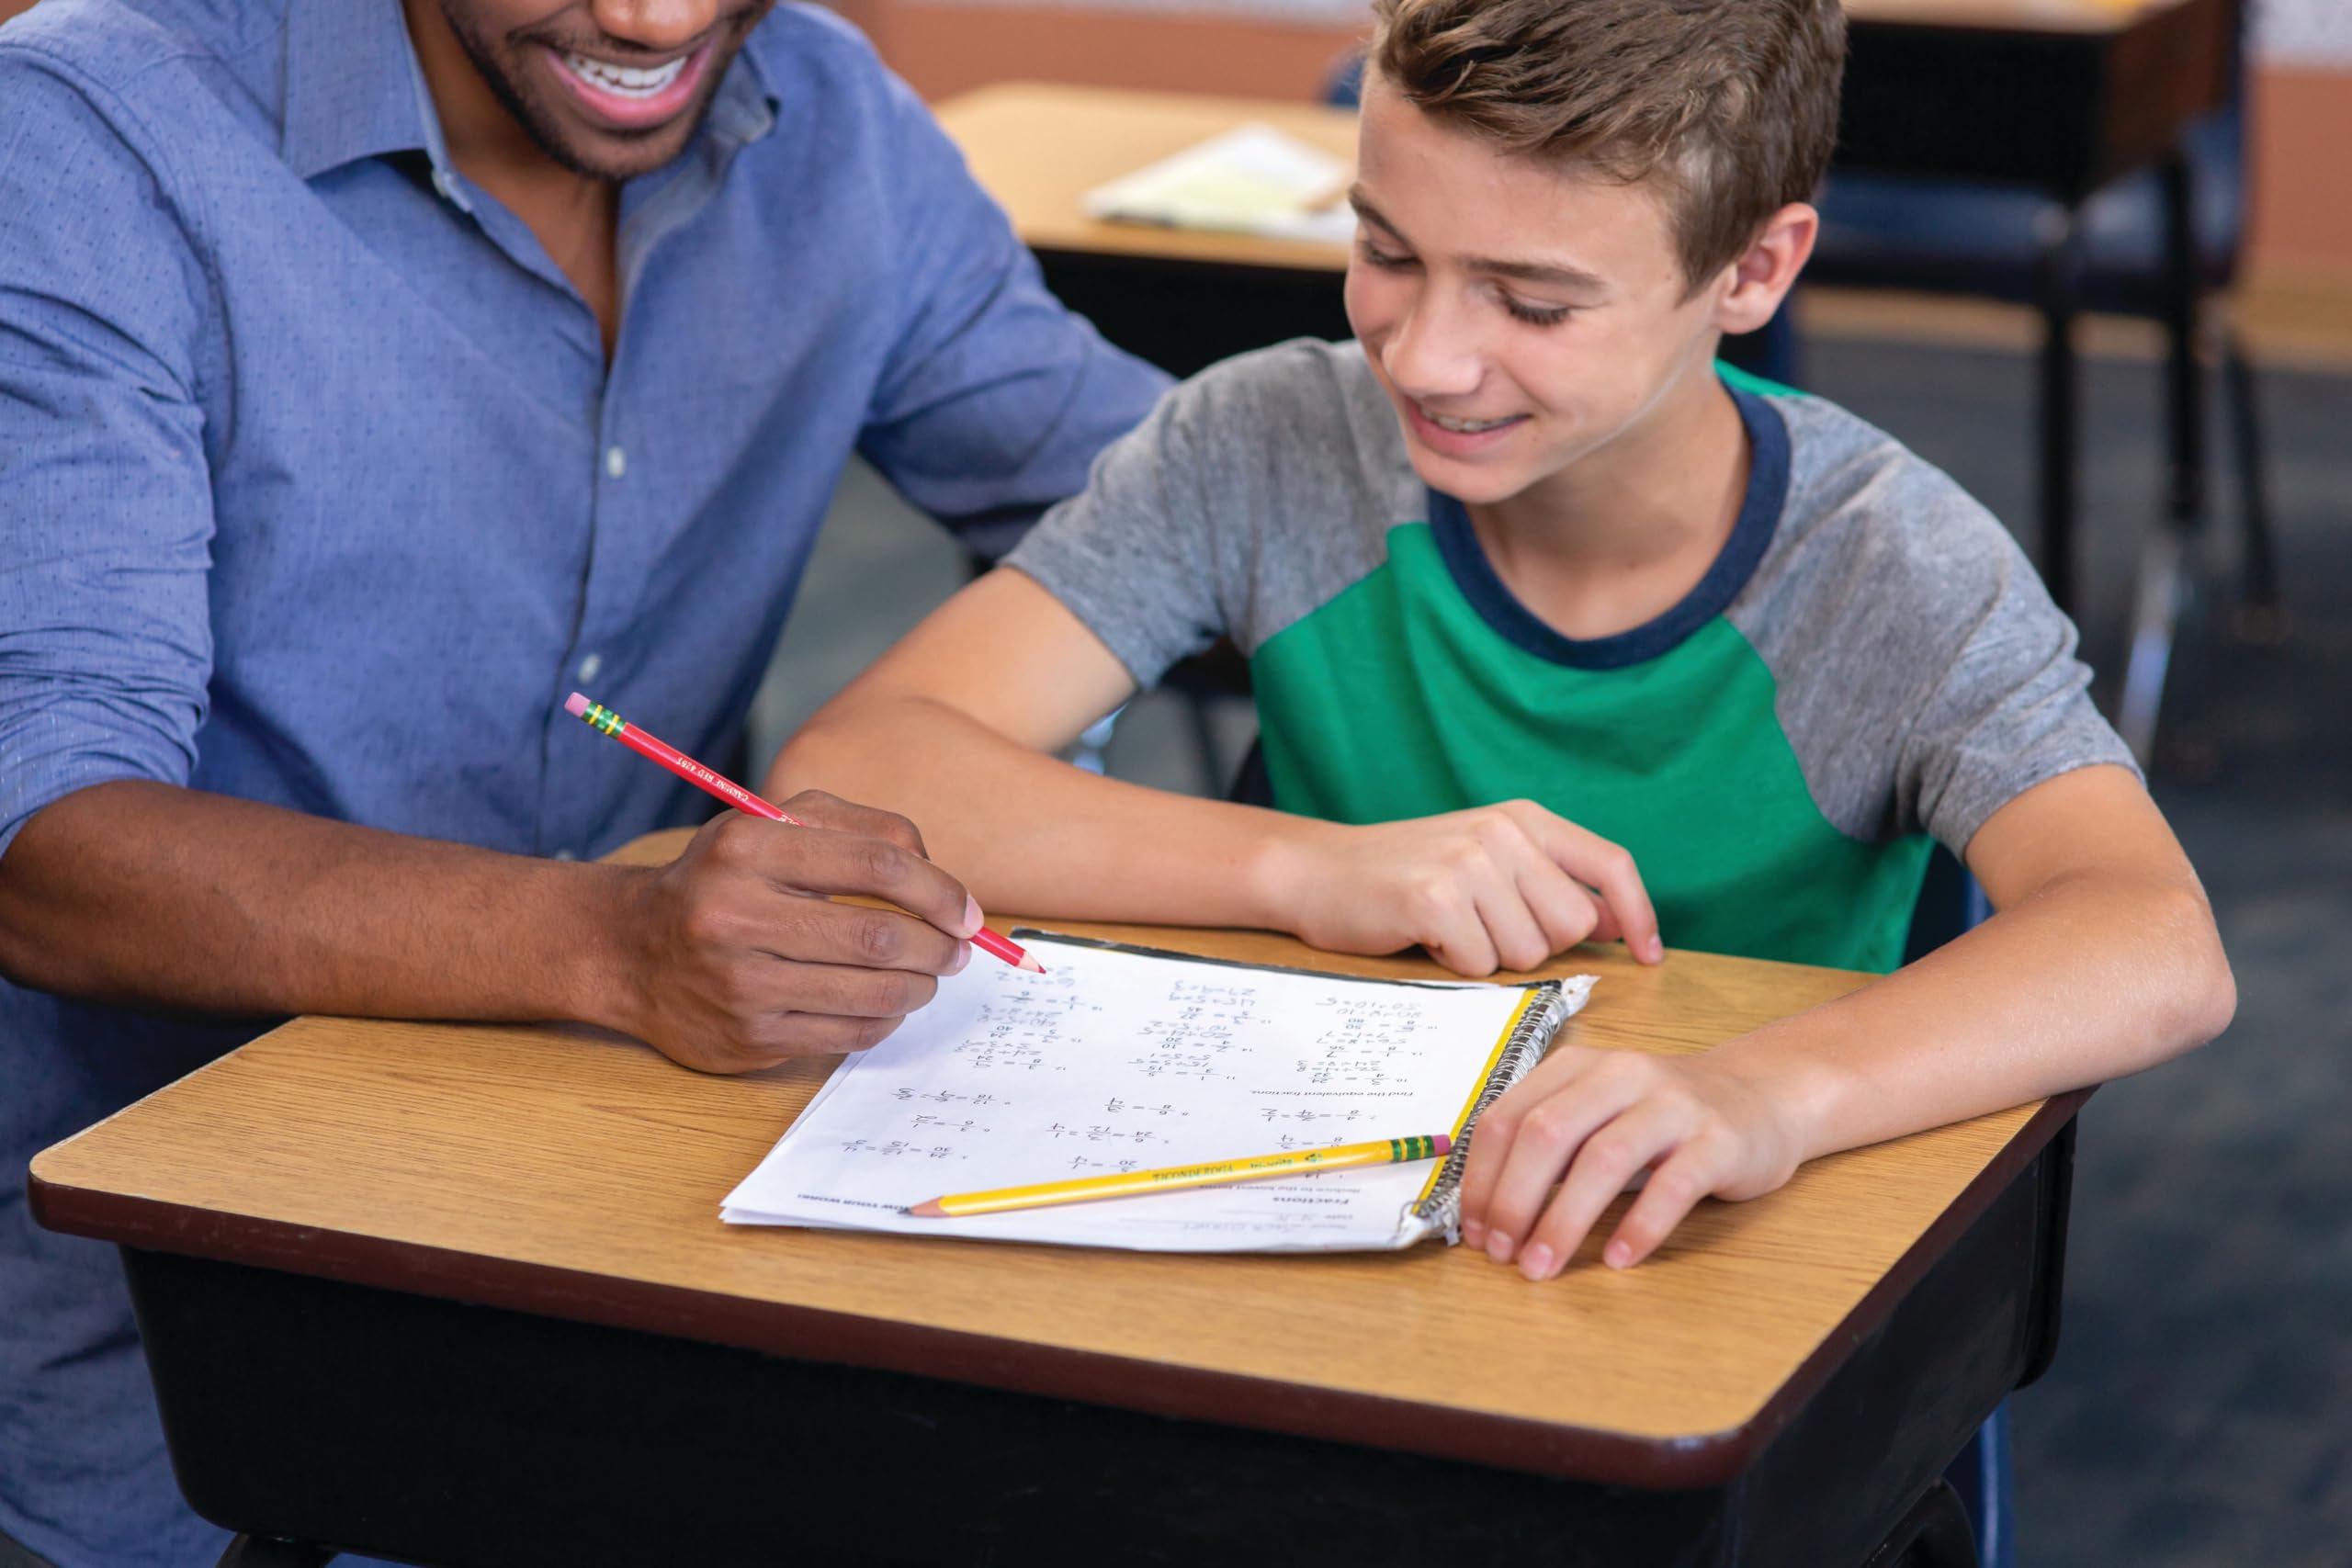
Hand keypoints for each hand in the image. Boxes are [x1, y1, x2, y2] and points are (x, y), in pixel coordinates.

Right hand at [600, 791, 981, 1073]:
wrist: (630, 950)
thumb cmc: (724, 881)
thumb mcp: (774, 827)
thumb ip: (859, 828)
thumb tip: (938, 873)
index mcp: (749, 849)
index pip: (876, 864)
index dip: (939, 891)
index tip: (967, 912)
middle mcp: (736, 915)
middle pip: (879, 937)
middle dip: (938, 947)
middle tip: (957, 950)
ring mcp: (740, 984)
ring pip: (871, 993)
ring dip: (920, 987)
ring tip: (927, 976)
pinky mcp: (748, 1037)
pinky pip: (848, 1034)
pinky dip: (885, 1019)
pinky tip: (885, 1003)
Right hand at [1261, 801, 1663, 975]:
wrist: (1317, 872)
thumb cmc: (1405, 876)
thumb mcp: (1486, 861)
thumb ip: (1547, 884)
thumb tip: (1612, 923)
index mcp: (1524, 818)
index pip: (1610, 864)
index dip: (1639, 914)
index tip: (1650, 956)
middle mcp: (1501, 832)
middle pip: (1571, 925)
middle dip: (1536, 946)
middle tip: (1485, 930)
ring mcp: (1468, 862)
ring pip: (1527, 953)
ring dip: (1490, 959)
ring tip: (1450, 930)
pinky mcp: (1434, 898)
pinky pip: (1480, 965)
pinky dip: (1455, 968)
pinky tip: (1426, 938)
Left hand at [1455, 1046, 1809, 1277]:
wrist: (1759, 1097)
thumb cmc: (1659, 1120)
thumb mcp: (1596, 1115)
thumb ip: (1549, 1148)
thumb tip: (1487, 1213)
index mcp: (1577, 1068)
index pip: (1508, 1116)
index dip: (1481, 1178)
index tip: (1473, 1231)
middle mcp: (1621, 1075)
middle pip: (1548, 1133)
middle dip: (1513, 1199)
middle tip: (1501, 1255)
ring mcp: (1673, 1105)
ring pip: (1605, 1158)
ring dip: (1563, 1220)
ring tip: (1542, 1266)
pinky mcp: (1718, 1141)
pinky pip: (1673, 1186)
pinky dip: (1640, 1226)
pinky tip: (1618, 1259)